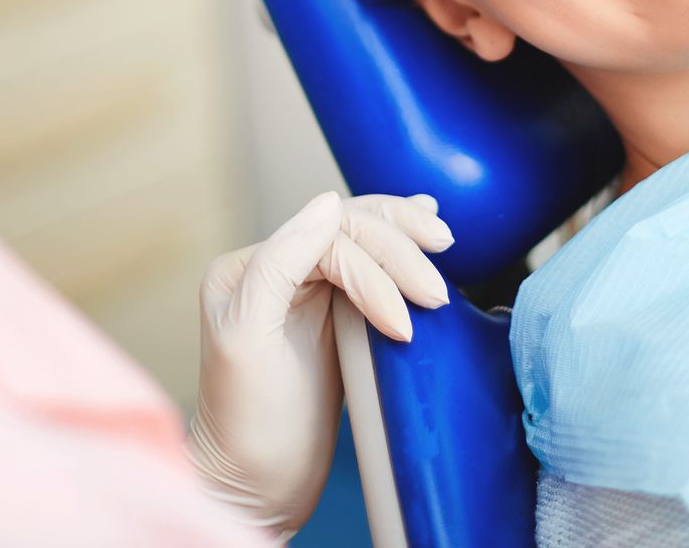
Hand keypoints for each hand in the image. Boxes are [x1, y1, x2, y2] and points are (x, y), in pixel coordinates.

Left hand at [187, 191, 452, 535]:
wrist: (258, 484)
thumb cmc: (247, 423)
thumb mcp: (248, 336)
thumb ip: (280, 261)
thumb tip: (327, 203)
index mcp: (248, 267)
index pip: (325, 236)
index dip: (373, 270)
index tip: (401, 324)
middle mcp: (277, 269)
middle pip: (350, 228)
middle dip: (399, 251)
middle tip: (436, 293)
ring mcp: (308, 290)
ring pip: (366, 238)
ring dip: (406, 243)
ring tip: (441, 248)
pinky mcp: (335, 315)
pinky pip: (372, 266)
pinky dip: (400, 250)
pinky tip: (422, 233)